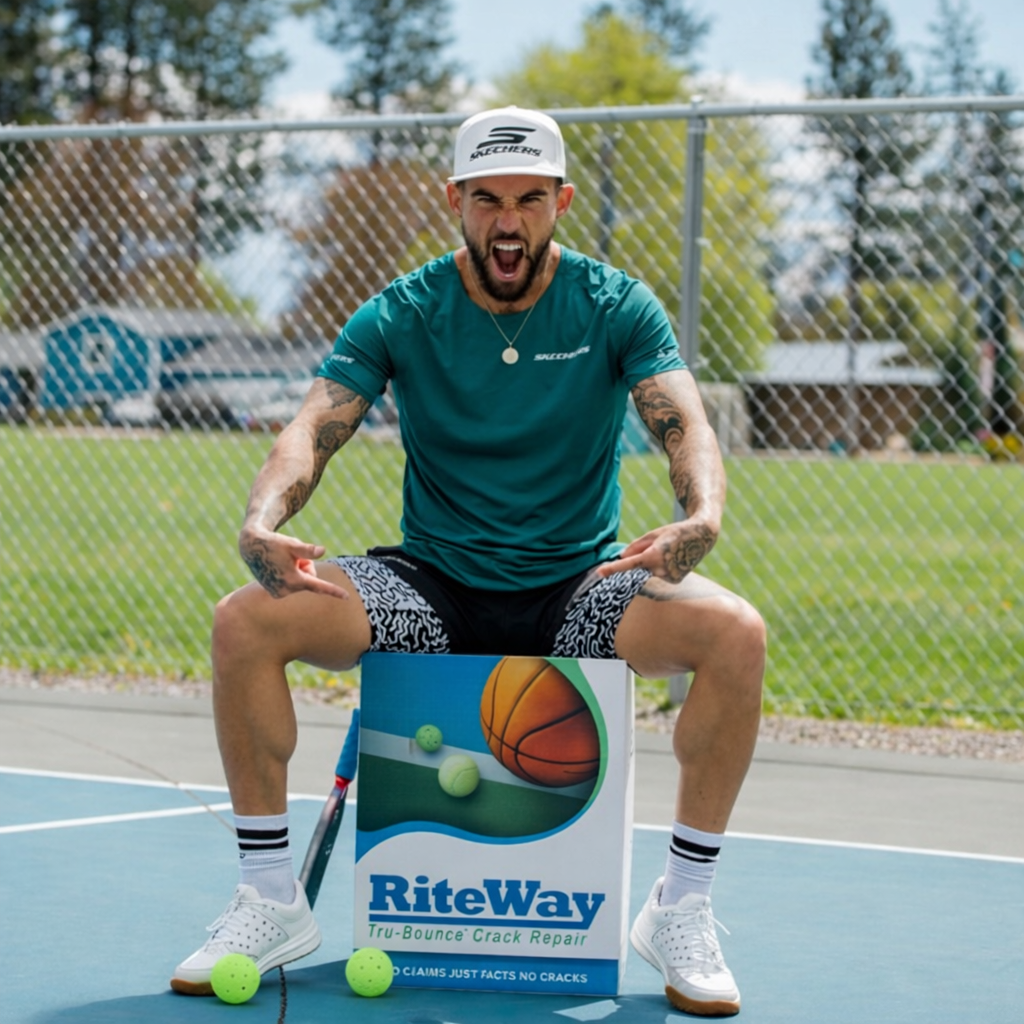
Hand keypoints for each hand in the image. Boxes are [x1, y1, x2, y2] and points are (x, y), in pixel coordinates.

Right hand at [238, 527, 349, 599]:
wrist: (252, 548)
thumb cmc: (275, 543)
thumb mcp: (292, 545)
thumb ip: (308, 550)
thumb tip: (323, 550)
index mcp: (294, 580)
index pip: (318, 586)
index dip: (334, 591)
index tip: (347, 597)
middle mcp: (286, 590)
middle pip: (310, 578)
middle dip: (305, 567)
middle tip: (290, 558)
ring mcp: (280, 593)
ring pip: (301, 581)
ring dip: (296, 571)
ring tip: (282, 562)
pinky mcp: (276, 594)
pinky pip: (293, 584)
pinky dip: (289, 576)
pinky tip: (277, 568)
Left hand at [595, 518, 717, 583]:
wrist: (702, 536)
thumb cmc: (674, 532)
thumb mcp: (653, 535)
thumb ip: (635, 547)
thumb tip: (622, 558)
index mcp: (654, 555)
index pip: (629, 564)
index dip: (612, 568)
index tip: (599, 572)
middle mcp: (661, 569)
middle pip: (637, 570)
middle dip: (635, 564)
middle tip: (647, 554)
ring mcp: (669, 577)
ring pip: (648, 574)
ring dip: (650, 565)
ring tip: (667, 552)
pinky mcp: (675, 581)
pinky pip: (658, 576)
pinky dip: (659, 569)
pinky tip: (672, 559)